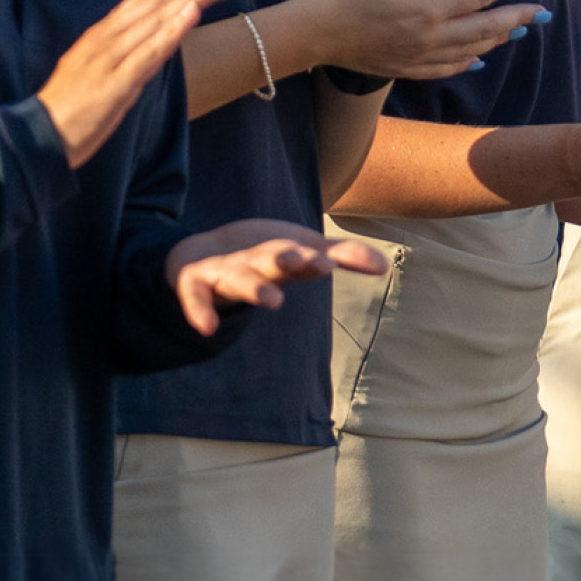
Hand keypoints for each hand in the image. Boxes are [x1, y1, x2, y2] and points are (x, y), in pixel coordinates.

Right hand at [39, 0, 238, 167]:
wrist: (42, 135)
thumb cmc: (69, 107)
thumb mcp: (96, 69)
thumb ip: (122, 52)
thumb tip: (152, 42)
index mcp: (102, 33)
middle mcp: (107, 37)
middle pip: (154, 2)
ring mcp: (112, 57)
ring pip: (156, 19)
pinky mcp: (117, 81)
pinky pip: (150, 50)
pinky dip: (173, 28)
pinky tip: (193, 11)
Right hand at [166, 218, 388, 334]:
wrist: (197, 253)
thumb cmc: (262, 255)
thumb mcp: (301, 254)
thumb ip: (341, 256)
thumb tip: (386, 265)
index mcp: (279, 253)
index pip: (300, 255)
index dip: (314, 260)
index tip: (330, 264)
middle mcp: (253, 260)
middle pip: (271, 258)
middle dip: (290, 259)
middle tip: (315, 264)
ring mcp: (222, 272)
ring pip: (238, 278)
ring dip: (254, 286)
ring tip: (273, 301)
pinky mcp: (195, 284)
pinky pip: (194, 298)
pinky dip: (198, 310)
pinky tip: (206, 328)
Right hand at [292, 0, 525, 79]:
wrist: (310, 36)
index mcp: (424, 9)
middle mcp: (427, 38)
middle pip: (482, 28)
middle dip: (514, 18)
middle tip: (540, 12)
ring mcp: (417, 57)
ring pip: (469, 50)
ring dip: (496, 39)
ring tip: (517, 32)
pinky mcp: (405, 69)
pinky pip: (446, 68)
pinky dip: (467, 62)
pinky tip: (476, 59)